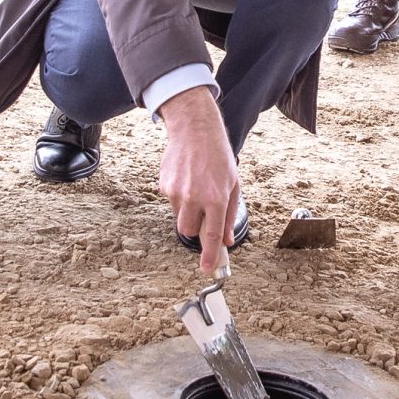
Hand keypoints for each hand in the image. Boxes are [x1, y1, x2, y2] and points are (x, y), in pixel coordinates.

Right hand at [158, 87, 239, 272]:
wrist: (195, 130)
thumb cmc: (218, 156)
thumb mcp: (233, 185)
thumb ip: (229, 214)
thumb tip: (228, 240)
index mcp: (215, 198)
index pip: (212, 234)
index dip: (209, 254)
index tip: (207, 268)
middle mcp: (194, 197)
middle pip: (188, 231)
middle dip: (195, 229)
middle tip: (202, 214)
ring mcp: (176, 192)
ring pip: (179, 216)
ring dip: (187, 210)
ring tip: (196, 188)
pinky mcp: (164, 185)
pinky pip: (172, 201)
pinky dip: (179, 196)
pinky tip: (187, 178)